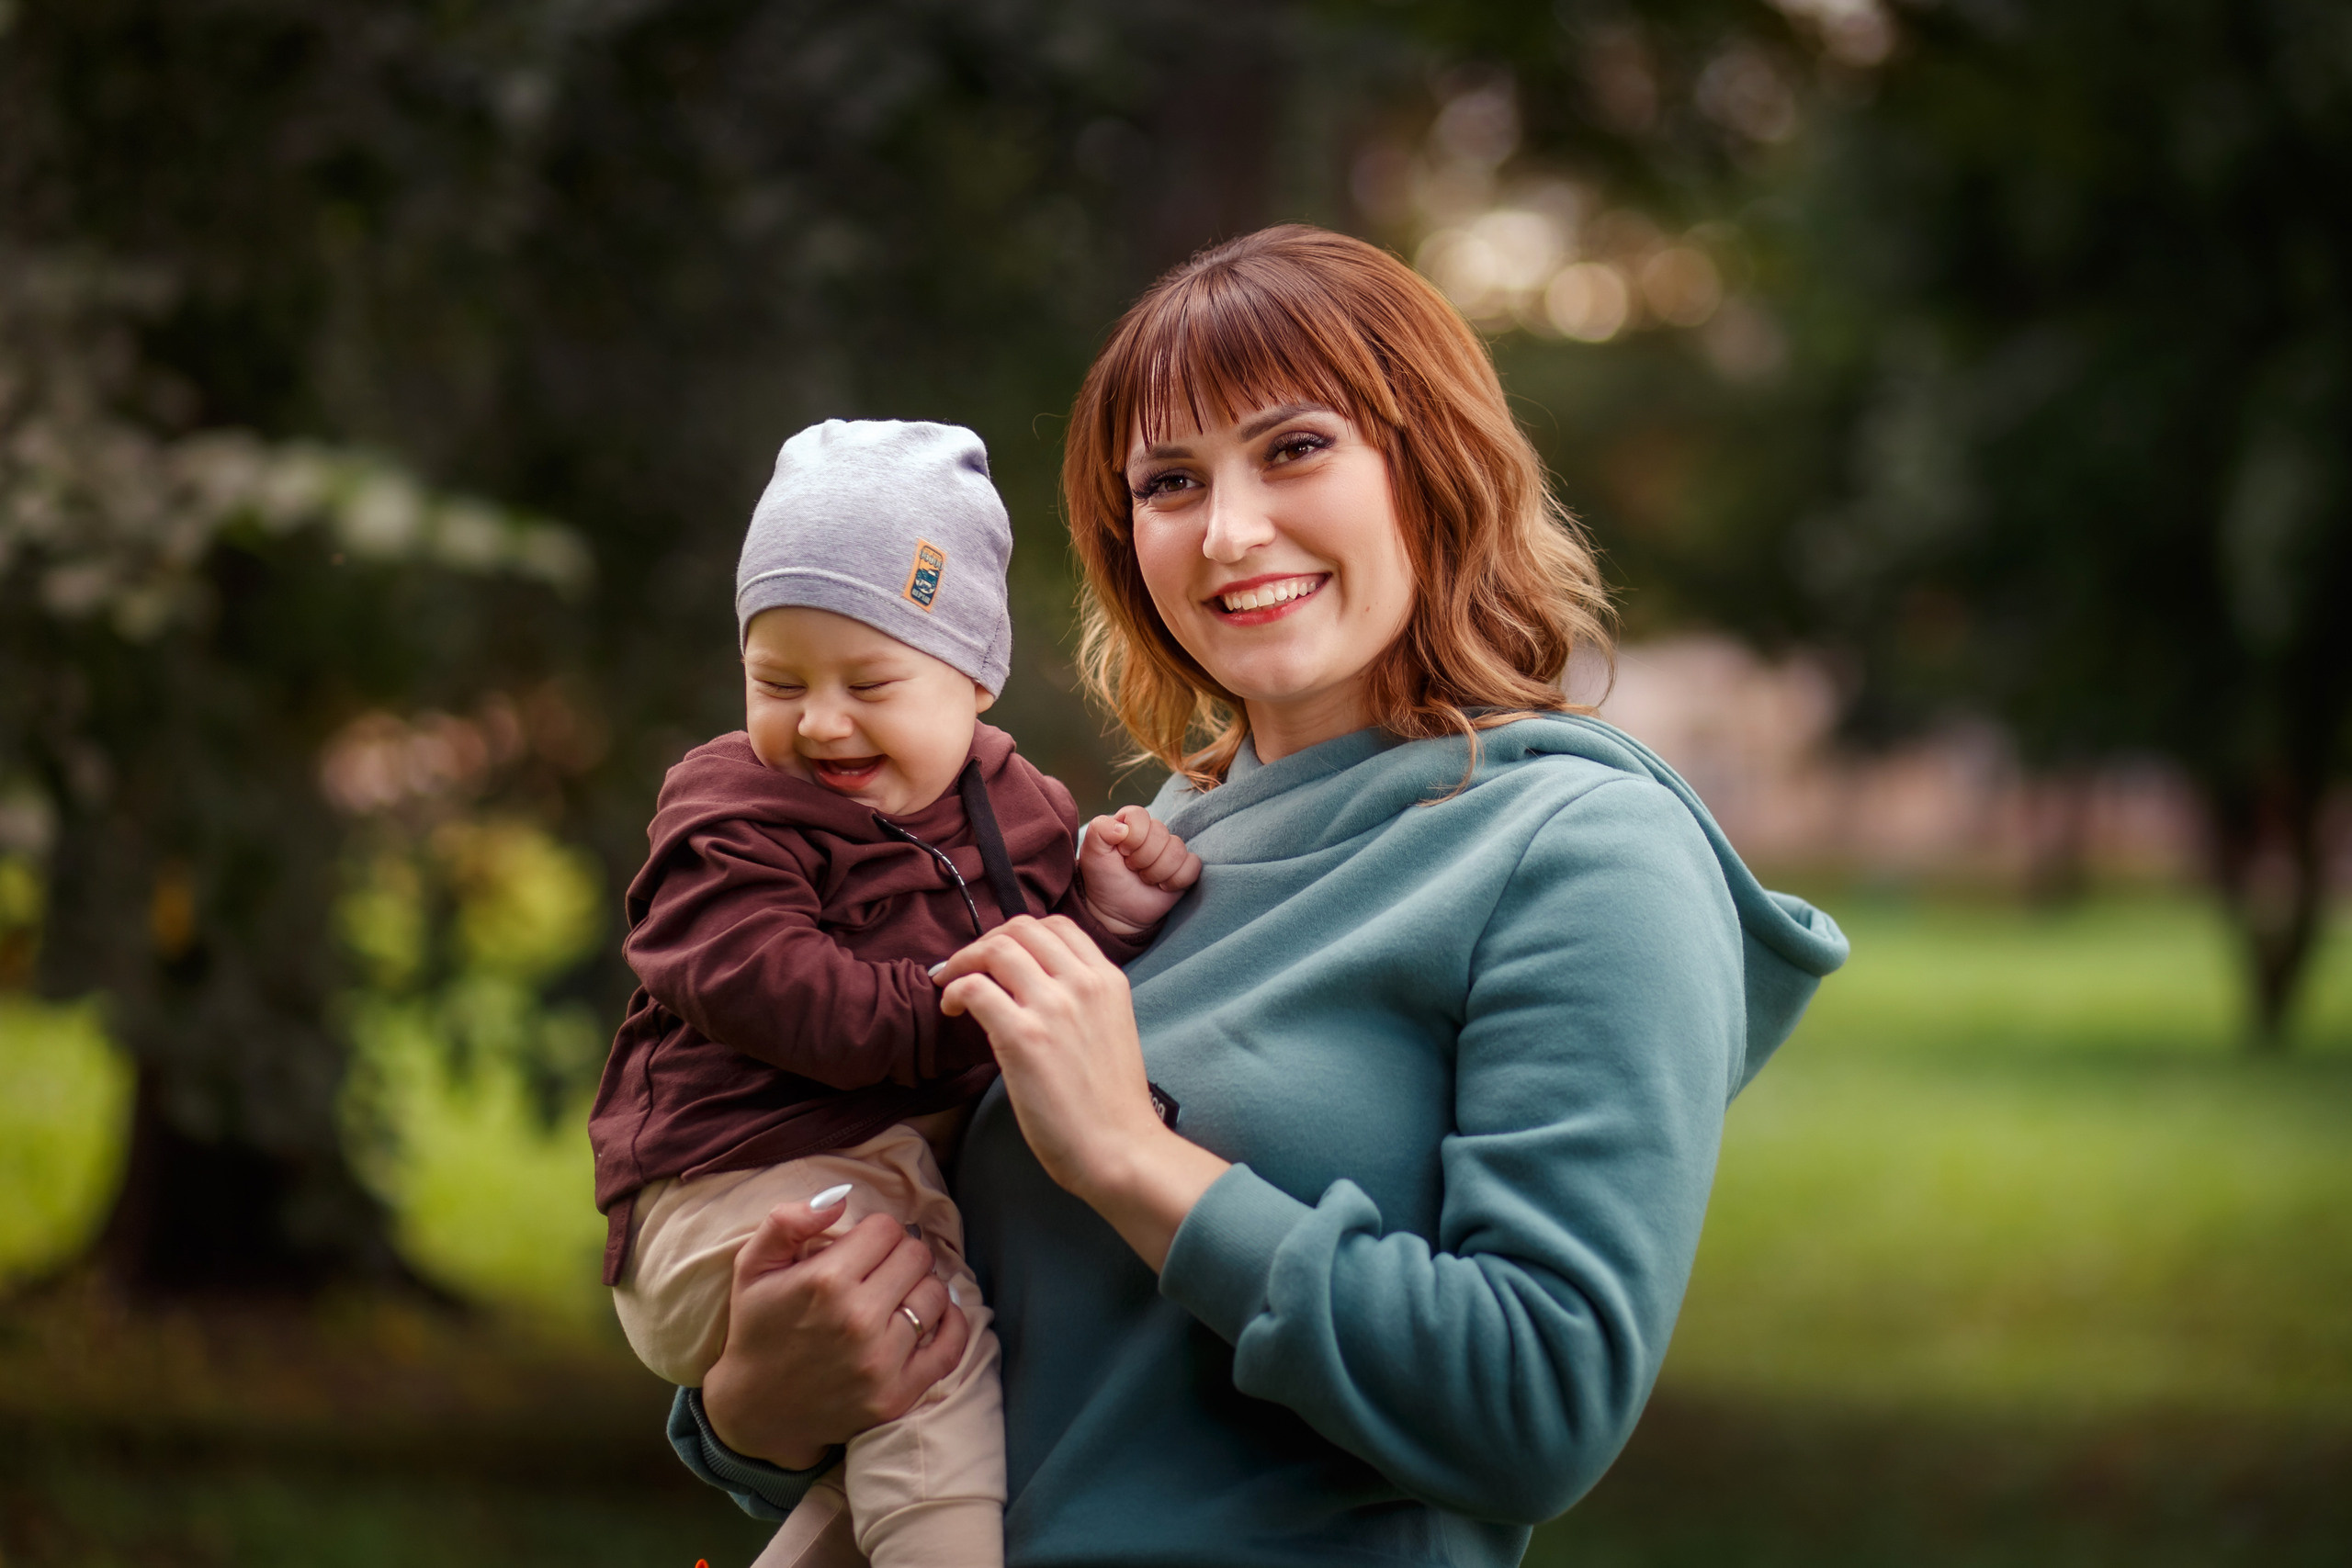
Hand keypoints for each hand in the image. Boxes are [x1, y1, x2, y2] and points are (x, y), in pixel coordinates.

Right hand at [699, 1191, 968, 1468]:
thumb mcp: (752, 1267)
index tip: (861, 1249)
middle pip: (916, 1256)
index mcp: (824, 1281)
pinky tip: (934, 1316)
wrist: (757, 1411)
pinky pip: (952, 1346)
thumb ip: (787, 1221)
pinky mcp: (898, 1394)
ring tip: (895, 1297)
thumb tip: (840, 1195)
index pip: (886, 1228)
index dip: (874, 1233)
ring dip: (920, 1289)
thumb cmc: (758, 1330)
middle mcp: (857, 1319)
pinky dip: (952, 1324)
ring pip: (936, 1294)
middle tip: (879, 1272)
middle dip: (899, 1256)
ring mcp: (881, 1361)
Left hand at [936, 915, 1227, 1270]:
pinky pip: (976, 988)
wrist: (1119, 1149)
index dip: (1016, 935)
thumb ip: (1079, 1000)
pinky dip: (955, 991)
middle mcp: (1083, 983)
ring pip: (996, 950)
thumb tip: (1028, 988)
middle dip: (985, 943)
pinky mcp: (1024, 1037)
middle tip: (965, 969)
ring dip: (963, 962)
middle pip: (1020, 929)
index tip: (997, 958)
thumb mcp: (1109, 1028)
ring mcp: (1054, 1007)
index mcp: (1108, 979)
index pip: (1056, 925)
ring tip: (951, 988)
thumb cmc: (1110, 1104)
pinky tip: (952, 1011)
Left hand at [1075, 806, 1201, 937]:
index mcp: (1131, 823)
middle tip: (1132, 869)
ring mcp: (1170, 850)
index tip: (1122, 853)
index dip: (1133, 836)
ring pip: (1178, 850)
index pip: (1140, 815)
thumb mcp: (1091, 853)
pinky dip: (1177, 880)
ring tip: (1145, 879)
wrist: (1114, 910)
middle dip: (1143, 858)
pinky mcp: (1184, 868)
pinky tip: (1162, 887)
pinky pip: (1193, 865)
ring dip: (1158, 872)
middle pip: (1161, 833)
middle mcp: (1153, 833)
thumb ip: (1099, 829)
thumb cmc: (1103, 878)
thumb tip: (1123, 828)